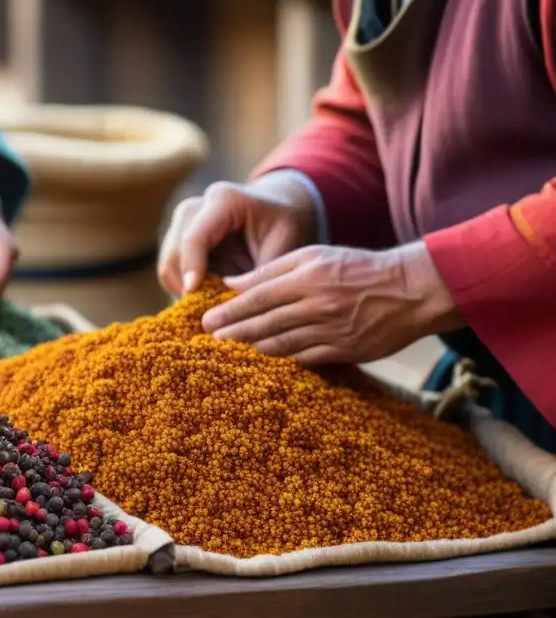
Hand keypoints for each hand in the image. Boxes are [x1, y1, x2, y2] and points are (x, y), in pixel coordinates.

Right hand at [158, 171, 319, 296]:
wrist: (280, 207)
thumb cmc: (287, 224)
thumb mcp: (286, 246)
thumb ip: (261, 276)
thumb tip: (237, 311)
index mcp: (223, 201)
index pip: (194, 237)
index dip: (191, 267)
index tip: (192, 295)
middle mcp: (194, 207)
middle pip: (174, 253)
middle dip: (187, 286)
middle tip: (209, 315)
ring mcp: (182, 223)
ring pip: (168, 264)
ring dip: (185, 290)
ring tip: (212, 310)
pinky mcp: (178, 239)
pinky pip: (172, 271)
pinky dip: (186, 289)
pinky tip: (209, 300)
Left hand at [202, 242, 463, 365]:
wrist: (410, 290)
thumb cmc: (356, 268)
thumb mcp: (314, 256)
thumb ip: (272, 269)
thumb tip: (233, 283)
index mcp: (307, 278)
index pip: (258, 296)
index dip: (230, 311)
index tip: (207, 320)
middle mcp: (317, 305)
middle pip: (265, 323)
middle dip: (233, 332)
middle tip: (210, 338)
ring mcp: (331, 331)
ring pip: (282, 344)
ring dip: (252, 349)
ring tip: (230, 350)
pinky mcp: (345, 351)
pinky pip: (305, 359)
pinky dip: (282, 360)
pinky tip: (264, 361)